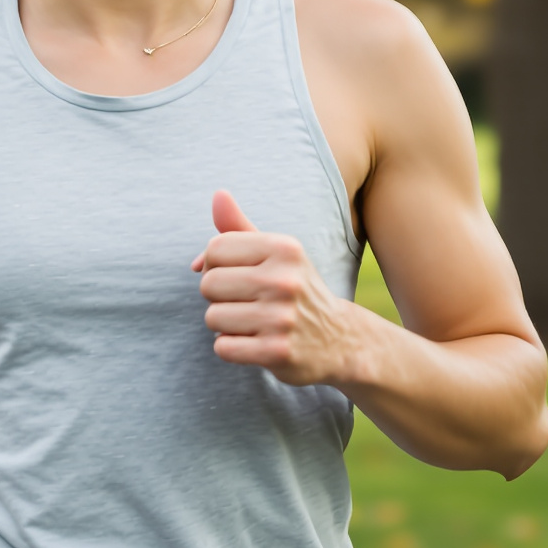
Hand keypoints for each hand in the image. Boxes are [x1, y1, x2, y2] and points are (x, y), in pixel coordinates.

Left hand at [192, 190, 373, 387]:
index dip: (215, 265)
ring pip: (212, 317)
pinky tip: (255, 343)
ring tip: (253, 323)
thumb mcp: (276, 254)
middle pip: (208, 284)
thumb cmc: (294, 289)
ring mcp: (282, 318)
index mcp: (285, 248)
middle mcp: (285, 280)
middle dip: (218, 297)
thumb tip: (217, 195)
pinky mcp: (277, 352)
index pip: (215, 249)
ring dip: (224, 325)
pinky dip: (231, 348)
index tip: (236, 275)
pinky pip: (223, 347)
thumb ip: (240, 226)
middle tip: (247, 302)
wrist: (339, 340)